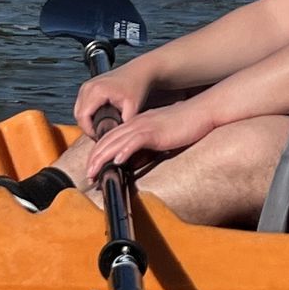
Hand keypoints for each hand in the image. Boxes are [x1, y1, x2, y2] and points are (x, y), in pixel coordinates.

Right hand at [73, 63, 155, 137]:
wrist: (138, 71)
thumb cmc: (136, 86)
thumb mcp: (132, 107)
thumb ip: (123, 123)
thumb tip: (114, 137)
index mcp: (96, 91)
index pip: (82, 117)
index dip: (89, 131)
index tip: (99, 137)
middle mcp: (88, 87)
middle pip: (78, 115)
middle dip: (87, 128)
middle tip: (101, 134)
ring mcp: (86, 86)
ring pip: (78, 110)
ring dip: (86, 121)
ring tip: (100, 128)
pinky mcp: (88, 87)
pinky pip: (81, 105)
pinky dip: (87, 114)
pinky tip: (98, 119)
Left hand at [83, 99, 215, 178]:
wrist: (200, 113)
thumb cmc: (184, 126)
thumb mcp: (159, 137)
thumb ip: (146, 147)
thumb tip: (135, 161)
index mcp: (136, 123)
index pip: (110, 137)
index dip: (98, 153)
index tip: (93, 168)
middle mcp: (136, 123)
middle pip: (107, 140)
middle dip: (95, 159)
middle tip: (88, 175)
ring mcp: (144, 126)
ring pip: (116, 142)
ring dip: (103, 159)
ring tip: (94, 173)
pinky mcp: (154, 132)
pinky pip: (135, 142)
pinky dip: (124, 152)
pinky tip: (117, 162)